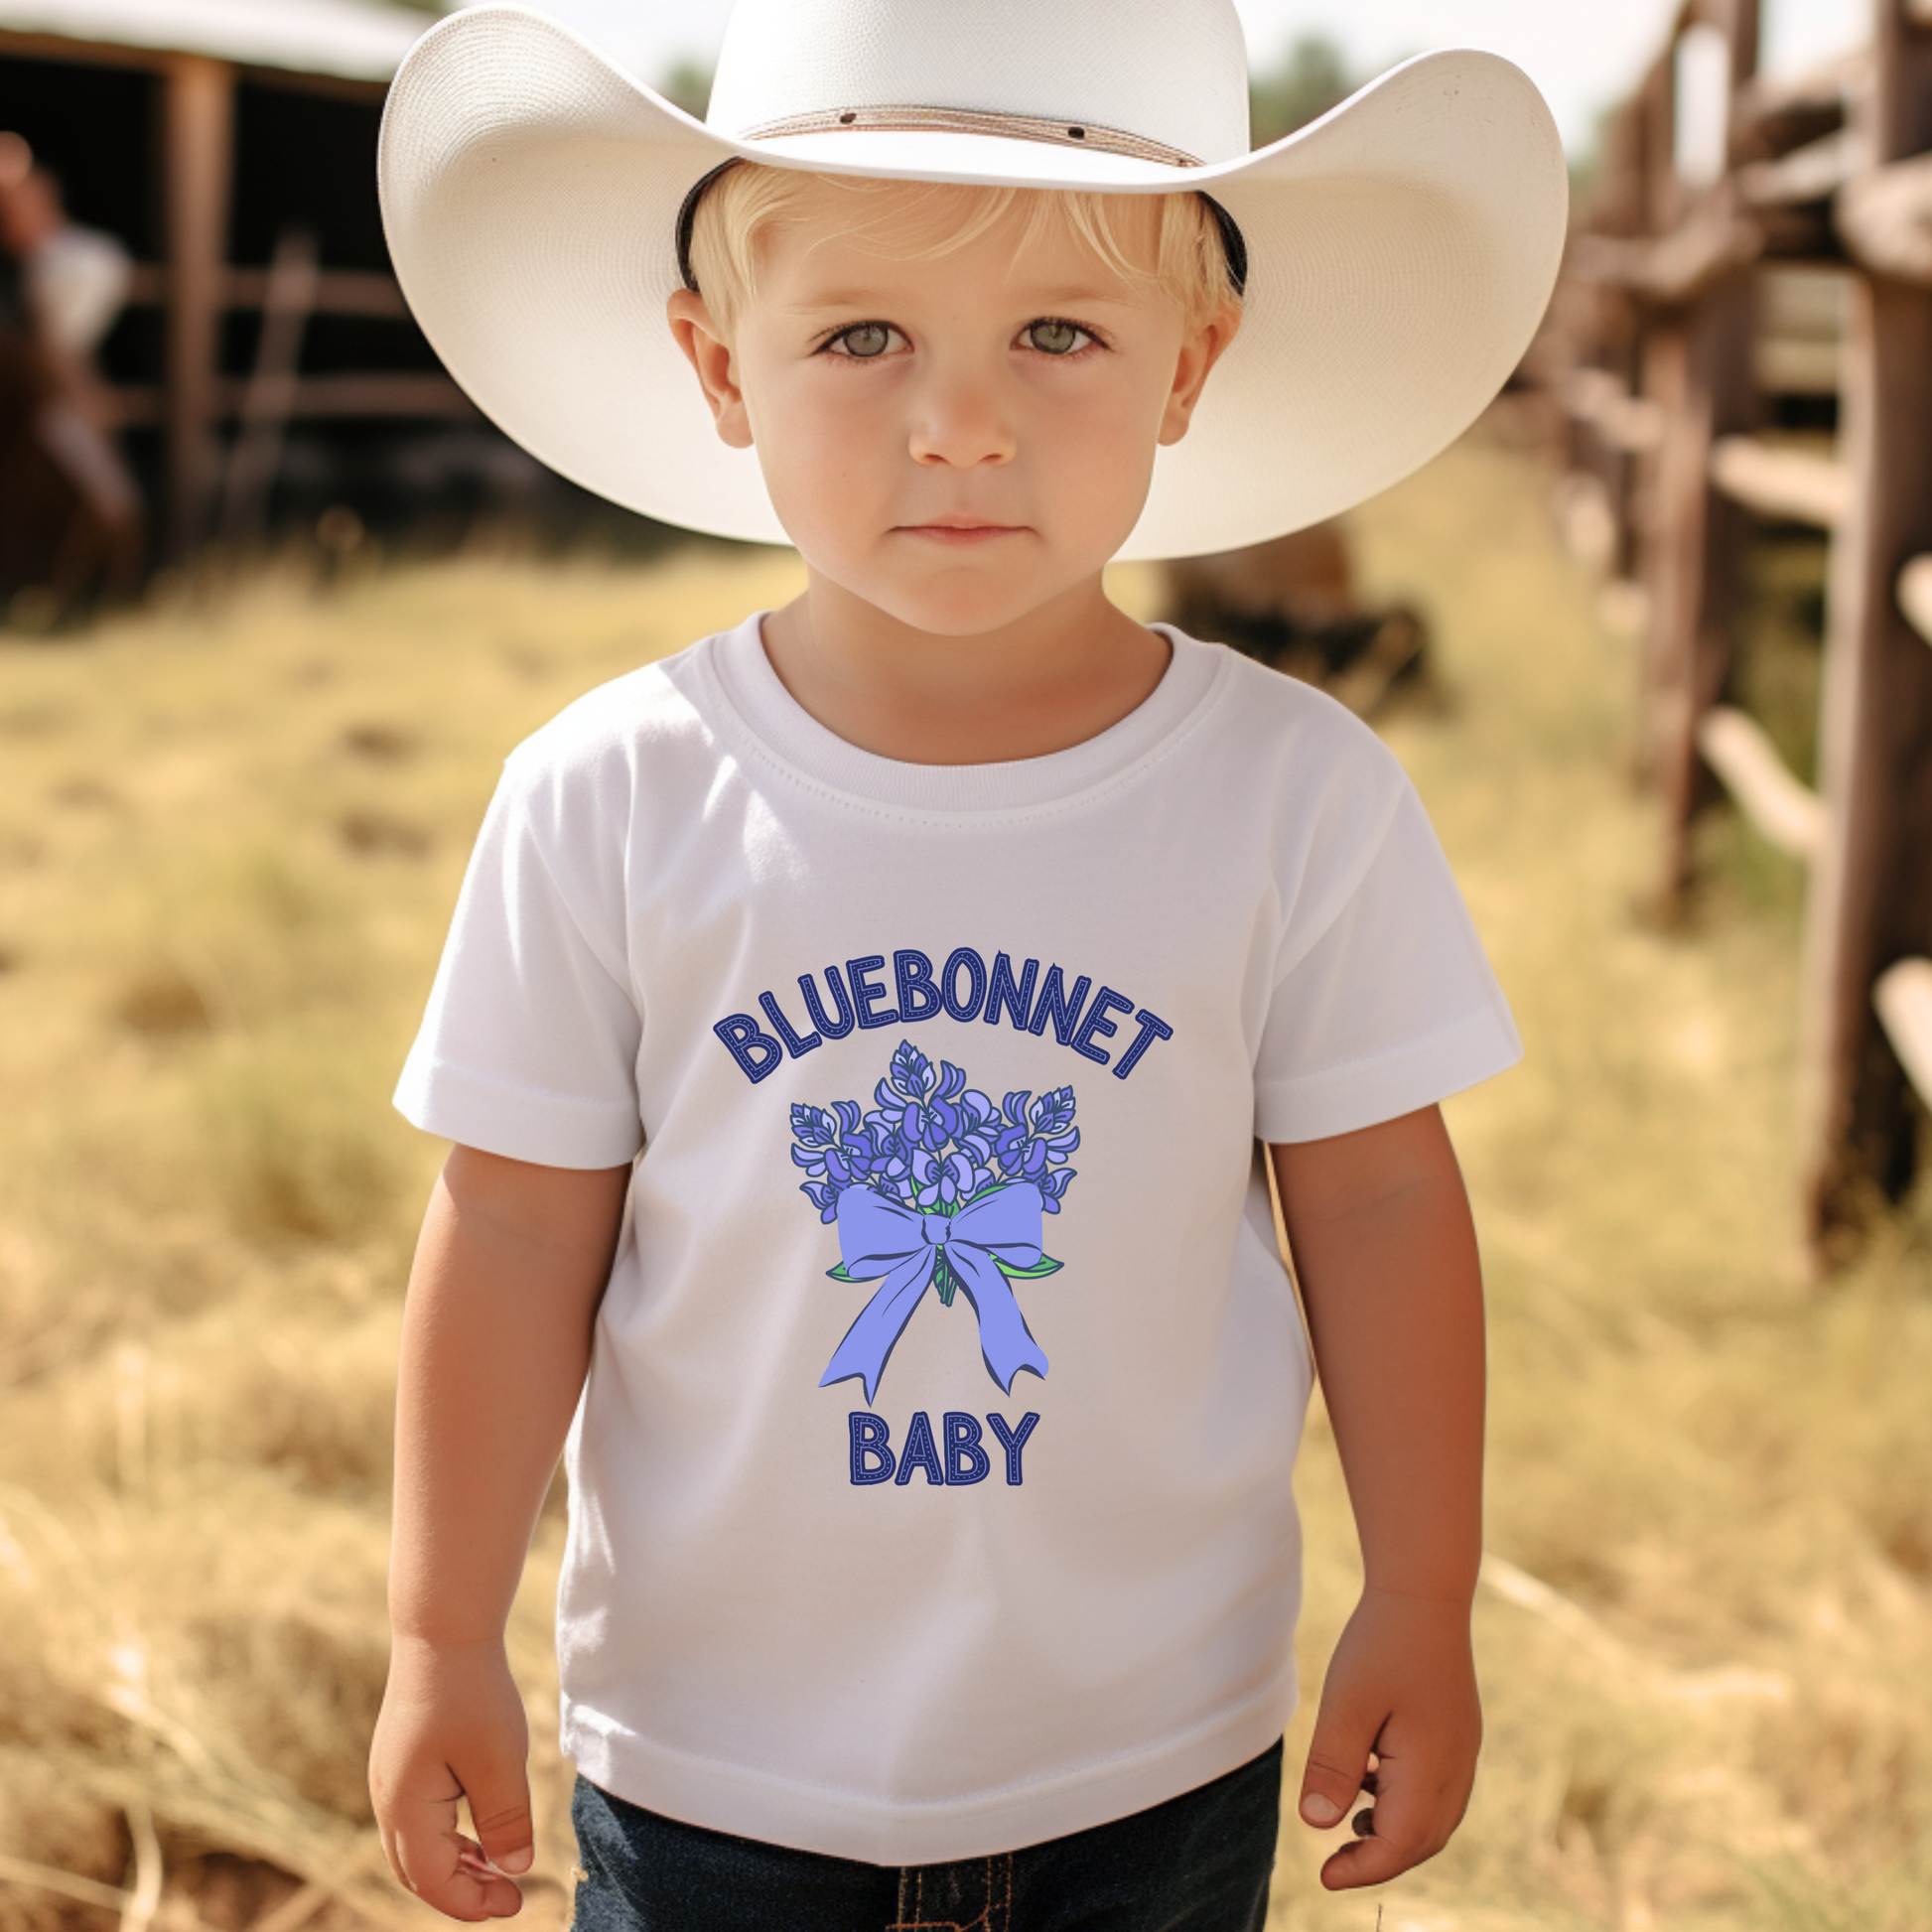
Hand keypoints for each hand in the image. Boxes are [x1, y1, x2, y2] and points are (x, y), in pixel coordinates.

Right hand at [369, 1635, 534, 1920]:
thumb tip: (515, 1870)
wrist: (442, 1632)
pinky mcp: (401, 1761)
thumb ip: (506, 1819)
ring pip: (416, 1848)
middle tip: (510, 1897)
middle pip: (418, 1872)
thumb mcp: (499, 1760)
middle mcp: (388, 1801)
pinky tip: (480, 1831)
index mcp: (406, 1808)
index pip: (434, 1881)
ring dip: (455, 1866)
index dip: (472, 1902)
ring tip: (499, 1869)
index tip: (516, 1904)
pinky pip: (418, 1819)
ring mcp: (390, 1780)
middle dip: (462, 1891)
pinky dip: (447, 1837)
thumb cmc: (473, 1693)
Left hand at [1295, 1587, 1481, 1889]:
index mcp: (1433, 1767)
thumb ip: (1333, 1766)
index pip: (1401, 1846)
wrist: (1425, 1592)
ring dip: (1396, 1836)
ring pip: (1435, 1820)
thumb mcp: (1347, 1704)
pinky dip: (1407, 1806)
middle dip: (1380, 1860)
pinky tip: (1372, 1783)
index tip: (1323, 1876)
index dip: (1362, 1869)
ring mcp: (1463, 1752)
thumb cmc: (1382, 1644)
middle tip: (1333, 1864)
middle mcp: (1457, 1768)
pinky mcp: (1458, 1736)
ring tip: (1351, 1826)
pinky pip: (1439, 1792)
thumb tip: (1317, 1825)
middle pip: (1423, 1842)